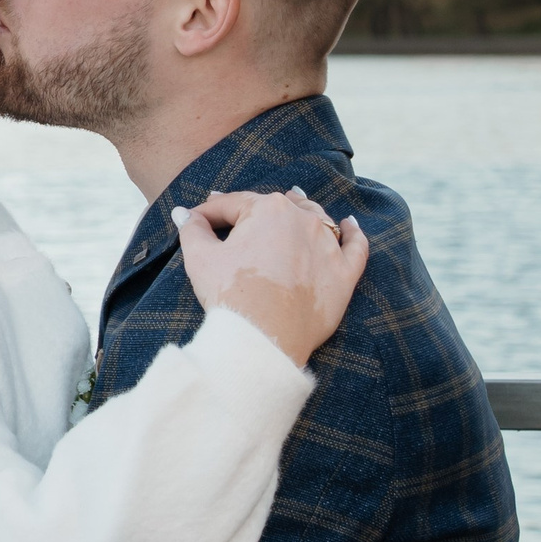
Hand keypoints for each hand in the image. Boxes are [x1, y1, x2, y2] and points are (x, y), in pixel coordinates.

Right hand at [174, 187, 367, 367]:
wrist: (264, 338)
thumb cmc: (231, 295)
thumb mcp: (200, 258)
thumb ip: (192, 229)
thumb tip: (184, 213)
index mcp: (267, 209)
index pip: (234, 204)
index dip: (211, 211)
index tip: (197, 219)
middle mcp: (303, 220)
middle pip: (278, 206)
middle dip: (258, 208)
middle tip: (241, 213)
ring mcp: (328, 246)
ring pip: (317, 219)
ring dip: (304, 210)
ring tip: (296, 203)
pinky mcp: (344, 274)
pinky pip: (356, 246)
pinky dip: (354, 233)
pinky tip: (350, 223)